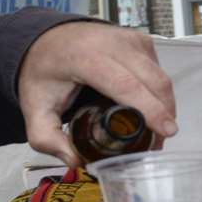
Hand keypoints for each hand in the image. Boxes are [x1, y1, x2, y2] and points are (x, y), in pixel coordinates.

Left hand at [16, 22, 176, 166]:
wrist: (47, 40)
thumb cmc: (44, 72)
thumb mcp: (35, 107)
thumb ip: (47, 139)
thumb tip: (77, 161)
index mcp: (85, 57)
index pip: (125, 84)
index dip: (150, 109)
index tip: (166, 131)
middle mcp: (111, 43)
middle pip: (151, 81)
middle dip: (163, 114)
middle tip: (157, 144)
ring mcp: (129, 39)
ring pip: (159, 76)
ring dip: (164, 105)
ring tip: (155, 131)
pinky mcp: (139, 40)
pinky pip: (158, 69)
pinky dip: (159, 92)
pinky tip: (149, 109)